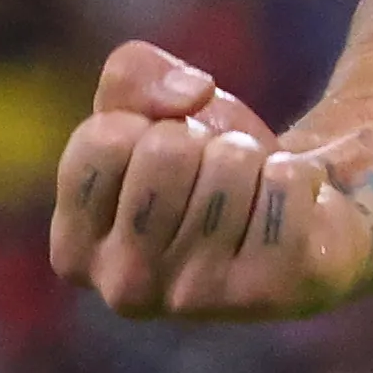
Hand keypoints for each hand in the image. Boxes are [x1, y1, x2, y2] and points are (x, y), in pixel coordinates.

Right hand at [50, 40, 372, 318]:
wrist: (297, 209)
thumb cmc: (206, 158)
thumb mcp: (149, 104)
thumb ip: (131, 73)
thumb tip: (189, 95)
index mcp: (75, 249)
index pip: (102, 140)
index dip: (147, 122)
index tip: (165, 152)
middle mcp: (125, 288)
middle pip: (165, 150)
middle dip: (202, 138)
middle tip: (214, 175)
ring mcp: (195, 299)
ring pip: (230, 164)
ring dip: (252, 158)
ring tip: (252, 195)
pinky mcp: (268, 293)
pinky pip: (285, 183)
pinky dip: (298, 176)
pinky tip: (293, 212)